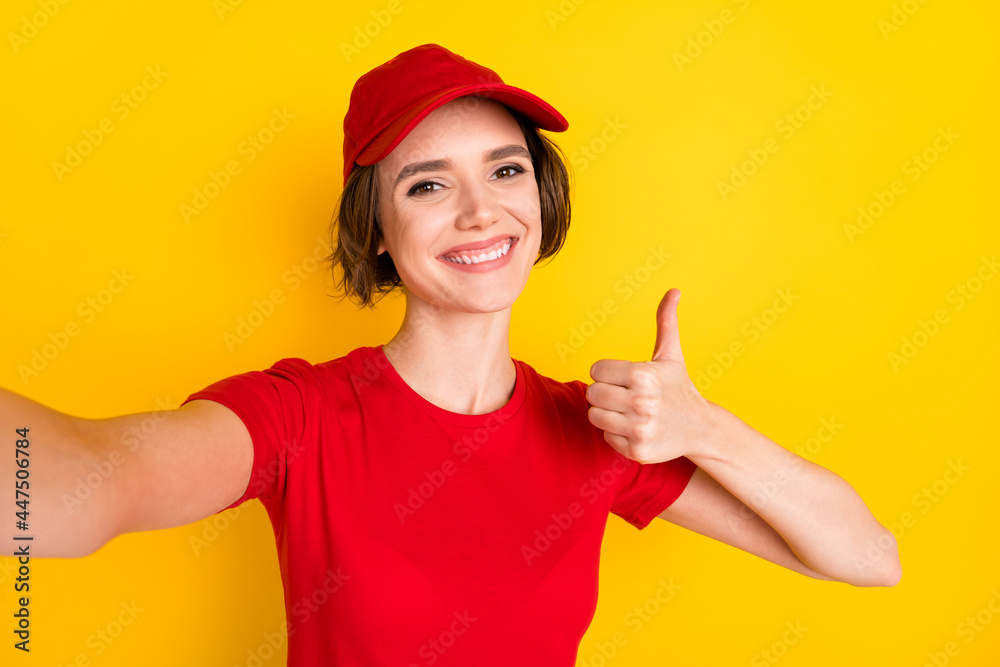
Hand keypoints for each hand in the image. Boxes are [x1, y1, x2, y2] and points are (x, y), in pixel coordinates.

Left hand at [585, 288, 713, 463]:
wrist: (701, 428)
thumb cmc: (678, 388)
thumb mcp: (671, 355)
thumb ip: (666, 322)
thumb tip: (674, 290)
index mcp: (643, 375)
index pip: (596, 370)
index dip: (608, 373)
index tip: (625, 378)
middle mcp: (641, 402)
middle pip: (592, 393)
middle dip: (605, 393)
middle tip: (624, 395)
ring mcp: (639, 428)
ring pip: (595, 416)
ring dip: (607, 413)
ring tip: (628, 411)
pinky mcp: (637, 450)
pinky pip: (606, 436)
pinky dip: (616, 433)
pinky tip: (635, 428)